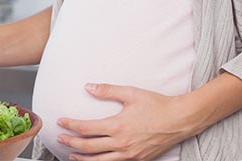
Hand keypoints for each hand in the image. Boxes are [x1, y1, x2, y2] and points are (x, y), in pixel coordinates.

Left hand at [57, 84, 194, 160]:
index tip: (60, 122)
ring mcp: (130, 154)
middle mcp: (121, 144)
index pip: (85, 128)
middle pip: (88, 146)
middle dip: (71, 143)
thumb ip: (107, 90)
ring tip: (71, 155)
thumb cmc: (157, 105)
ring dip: (83, 158)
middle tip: (60, 139)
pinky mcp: (138, 160)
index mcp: (117, 126)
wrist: (181, 120)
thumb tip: (88, 87)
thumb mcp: (130, 93)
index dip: (70, 125)